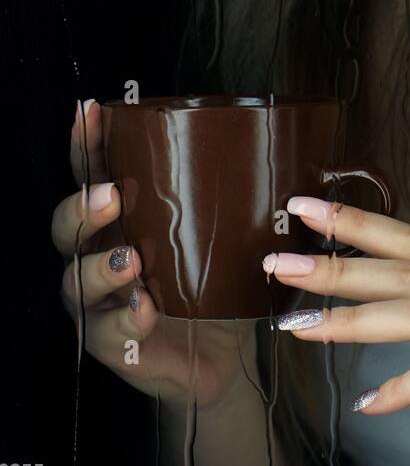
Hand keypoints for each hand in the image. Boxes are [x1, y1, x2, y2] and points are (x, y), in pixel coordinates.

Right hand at [52, 99, 259, 412]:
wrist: (225, 355)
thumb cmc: (218, 281)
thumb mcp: (225, 233)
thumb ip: (235, 194)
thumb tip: (286, 141)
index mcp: (123, 218)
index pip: (93, 172)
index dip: (86, 142)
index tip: (89, 110)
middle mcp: (101, 255)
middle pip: (69, 227)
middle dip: (84, 207)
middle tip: (111, 195)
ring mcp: (102, 302)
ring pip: (77, 281)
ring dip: (101, 267)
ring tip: (130, 260)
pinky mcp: (114, 343)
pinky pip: (108, 333)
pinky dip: (126, 320)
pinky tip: (144, 309)